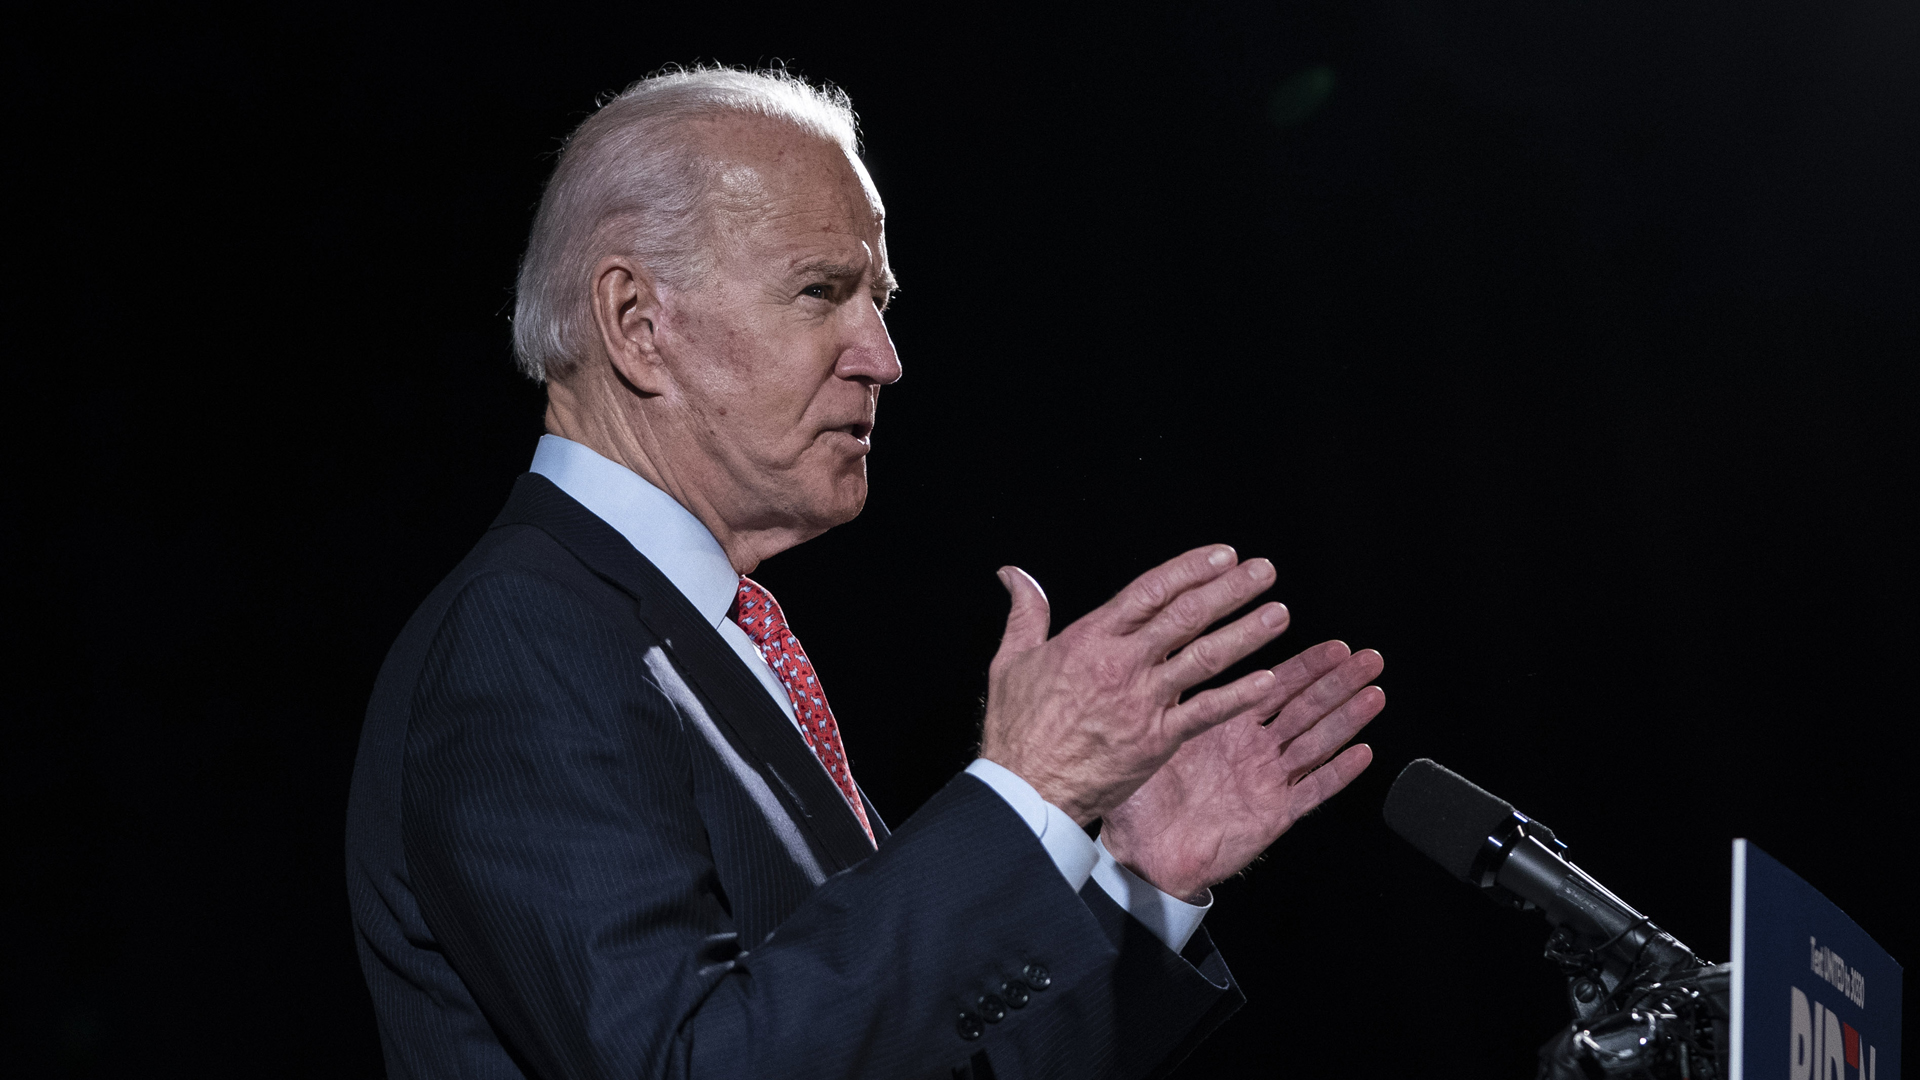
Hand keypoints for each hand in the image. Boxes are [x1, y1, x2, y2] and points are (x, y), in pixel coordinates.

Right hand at [979, 545, 1292, 824]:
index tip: (1222, 555)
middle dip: (1230, 590)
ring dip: (1246, 633)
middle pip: (1186, 615)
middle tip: (1264, 571)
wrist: (1027, 788)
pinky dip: (1238, 695)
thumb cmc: (1018, 728)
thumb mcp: (1011, 660)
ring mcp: (1143, 701)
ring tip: (1279, 613)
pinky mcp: (1158, 739)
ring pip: (1204, 657)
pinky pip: (1206, 712)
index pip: (1150, 590)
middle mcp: (1122, 663)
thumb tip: (1014, 574)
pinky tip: (1268, 680)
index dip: (1190, 569)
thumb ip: (1025, 612)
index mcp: (1090, 638)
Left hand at [1099, 639, 1384, 900]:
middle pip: (1306, 708)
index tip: (1335, 645)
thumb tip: (1169, 647)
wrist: (1142, 853)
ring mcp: (1266, 781)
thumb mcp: (1155, 735)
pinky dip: (1338, 772)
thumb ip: (1173, 696)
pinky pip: (1312, 791)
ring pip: (1316, 742)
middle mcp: (1252, 750)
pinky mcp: (1273, 815)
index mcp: (1226, 725)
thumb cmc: (1141, 797)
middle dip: (1340, 683)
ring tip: (1375, 694)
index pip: (1275, 685)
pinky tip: (1362, 753)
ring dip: (1348, 719)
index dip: (1308, 665)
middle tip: (1369, 660)